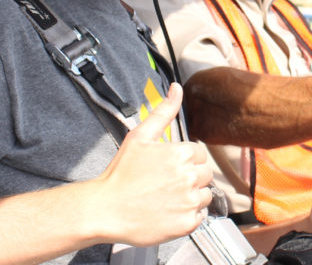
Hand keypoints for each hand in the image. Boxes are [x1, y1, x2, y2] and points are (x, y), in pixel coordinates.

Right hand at [92, 84, 212, 245]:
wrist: (105, 209)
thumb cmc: (121, 173)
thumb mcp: (139, 136)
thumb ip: (163, 112)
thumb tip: (177, 88)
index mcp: (182, 154)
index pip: (200, 154)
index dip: (185, 160)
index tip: (168, 168)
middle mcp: (189, 177)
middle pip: (205, 174)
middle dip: (190, 177)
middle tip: (166, 183)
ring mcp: (189, 201)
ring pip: (205, 195)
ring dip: (191, 196)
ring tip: (167, 197)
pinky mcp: (187, 223)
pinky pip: (200, 216)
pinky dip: (188, 215)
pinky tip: (168, 211)